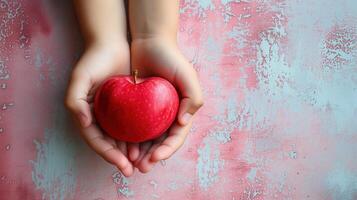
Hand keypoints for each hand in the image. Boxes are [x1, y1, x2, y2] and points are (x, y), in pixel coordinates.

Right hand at [65, 42, 134, 176]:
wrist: (112, 44)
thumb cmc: (94, 60)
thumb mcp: (80, 78)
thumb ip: (74, 101)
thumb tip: (84, 124)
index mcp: (85, 114)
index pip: (95, 140)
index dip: (107, 154)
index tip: (121, 164)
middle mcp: (98, 116)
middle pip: (108, 143)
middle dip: (119, 159)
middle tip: (133, 169)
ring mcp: (112, 113)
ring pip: (121, 138)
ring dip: (129, 151)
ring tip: (141, 161)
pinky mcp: (126, 106)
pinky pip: (132, 125)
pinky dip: (137, 136)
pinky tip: (147, 144)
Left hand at [128, 36, 203, 172]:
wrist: (149, 41)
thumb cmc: (171, 58)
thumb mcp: (188, 76)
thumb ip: (193, 99)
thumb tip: (183, 123)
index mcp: (182, 111)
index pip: (177, 137)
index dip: (167, 150)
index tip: (155, 158)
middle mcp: (169, 114)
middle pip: (161, 142)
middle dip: (153, 157)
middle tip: (141, 167)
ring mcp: (153, 112)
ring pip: (147, 138)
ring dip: (141, 152)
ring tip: (131, 161)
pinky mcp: (138, 106)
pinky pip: (135, 126)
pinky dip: (131, 137)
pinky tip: (123, 145)